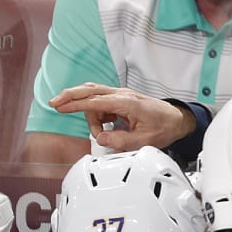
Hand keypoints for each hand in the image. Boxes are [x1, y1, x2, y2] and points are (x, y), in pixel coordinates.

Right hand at [49, 83, 197, 152]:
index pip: (95, 101)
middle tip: (54, 103)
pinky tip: (106, 127)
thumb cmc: (164, 127)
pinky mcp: (119, 101)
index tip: (60, 106)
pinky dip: (97, 116)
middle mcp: (122, 95)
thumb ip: (121, 141)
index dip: (76, 104)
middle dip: (70, 96)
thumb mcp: (144, 140)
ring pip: (93, 99)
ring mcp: (120, 96)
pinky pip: (100, 105)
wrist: (177, 120)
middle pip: (89, 90)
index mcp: (127, 102)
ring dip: (90, 116)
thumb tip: (101, 139)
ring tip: (102, 134)